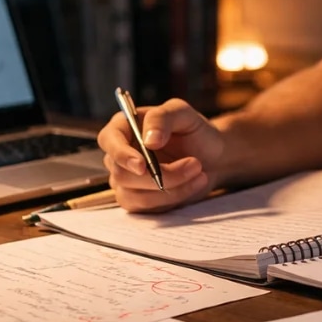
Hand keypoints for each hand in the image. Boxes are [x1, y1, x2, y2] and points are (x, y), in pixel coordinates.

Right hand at [97, 98, 224, 212]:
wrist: (213, 156)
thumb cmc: (195, 131)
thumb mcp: (183, 113)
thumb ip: (162, 118)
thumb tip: (149, 140)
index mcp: (123, 127)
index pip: (108, 140)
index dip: (121, 154)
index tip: (142, 165)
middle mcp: (120, 155)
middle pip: (122, 174)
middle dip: (162, 174)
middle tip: (195, 164)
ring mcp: (126, 180)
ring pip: (134, 195)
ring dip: (171, 188)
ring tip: (199, 171)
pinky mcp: (139, 200)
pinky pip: (148, 207)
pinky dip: (174, 197)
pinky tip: (194, 183)